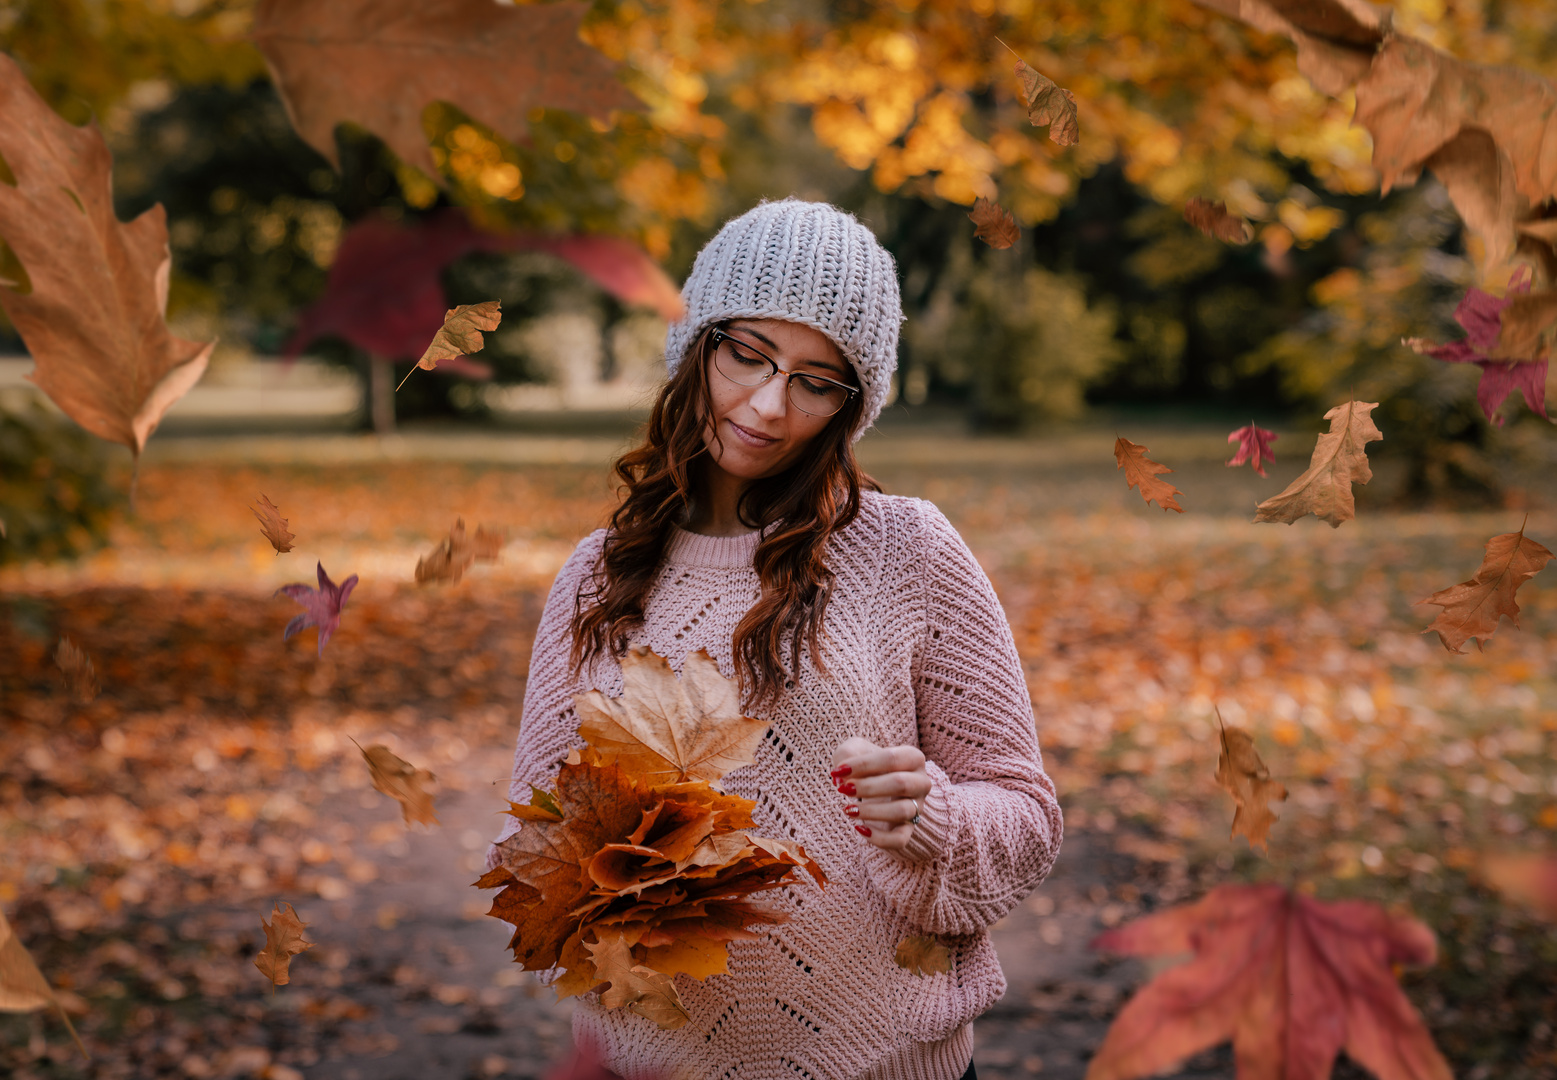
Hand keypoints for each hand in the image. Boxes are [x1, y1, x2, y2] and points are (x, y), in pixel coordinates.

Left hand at [830, 737, 931, 851]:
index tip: (839, 771)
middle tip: (844, 790)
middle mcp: (921, 782)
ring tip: (848, 809)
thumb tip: (841, 776)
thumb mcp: (854, 750)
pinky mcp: (908, 831)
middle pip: (901, 783)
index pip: (892, 758)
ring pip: (902, 811)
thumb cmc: (866, 767)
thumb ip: (847, 754)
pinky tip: (859, 829)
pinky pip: (900, 839)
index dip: (863, 764)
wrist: (875, 789)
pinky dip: (879, 837)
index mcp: (913, 758)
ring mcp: (917, 808)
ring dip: (871, 811)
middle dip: (868, 787)